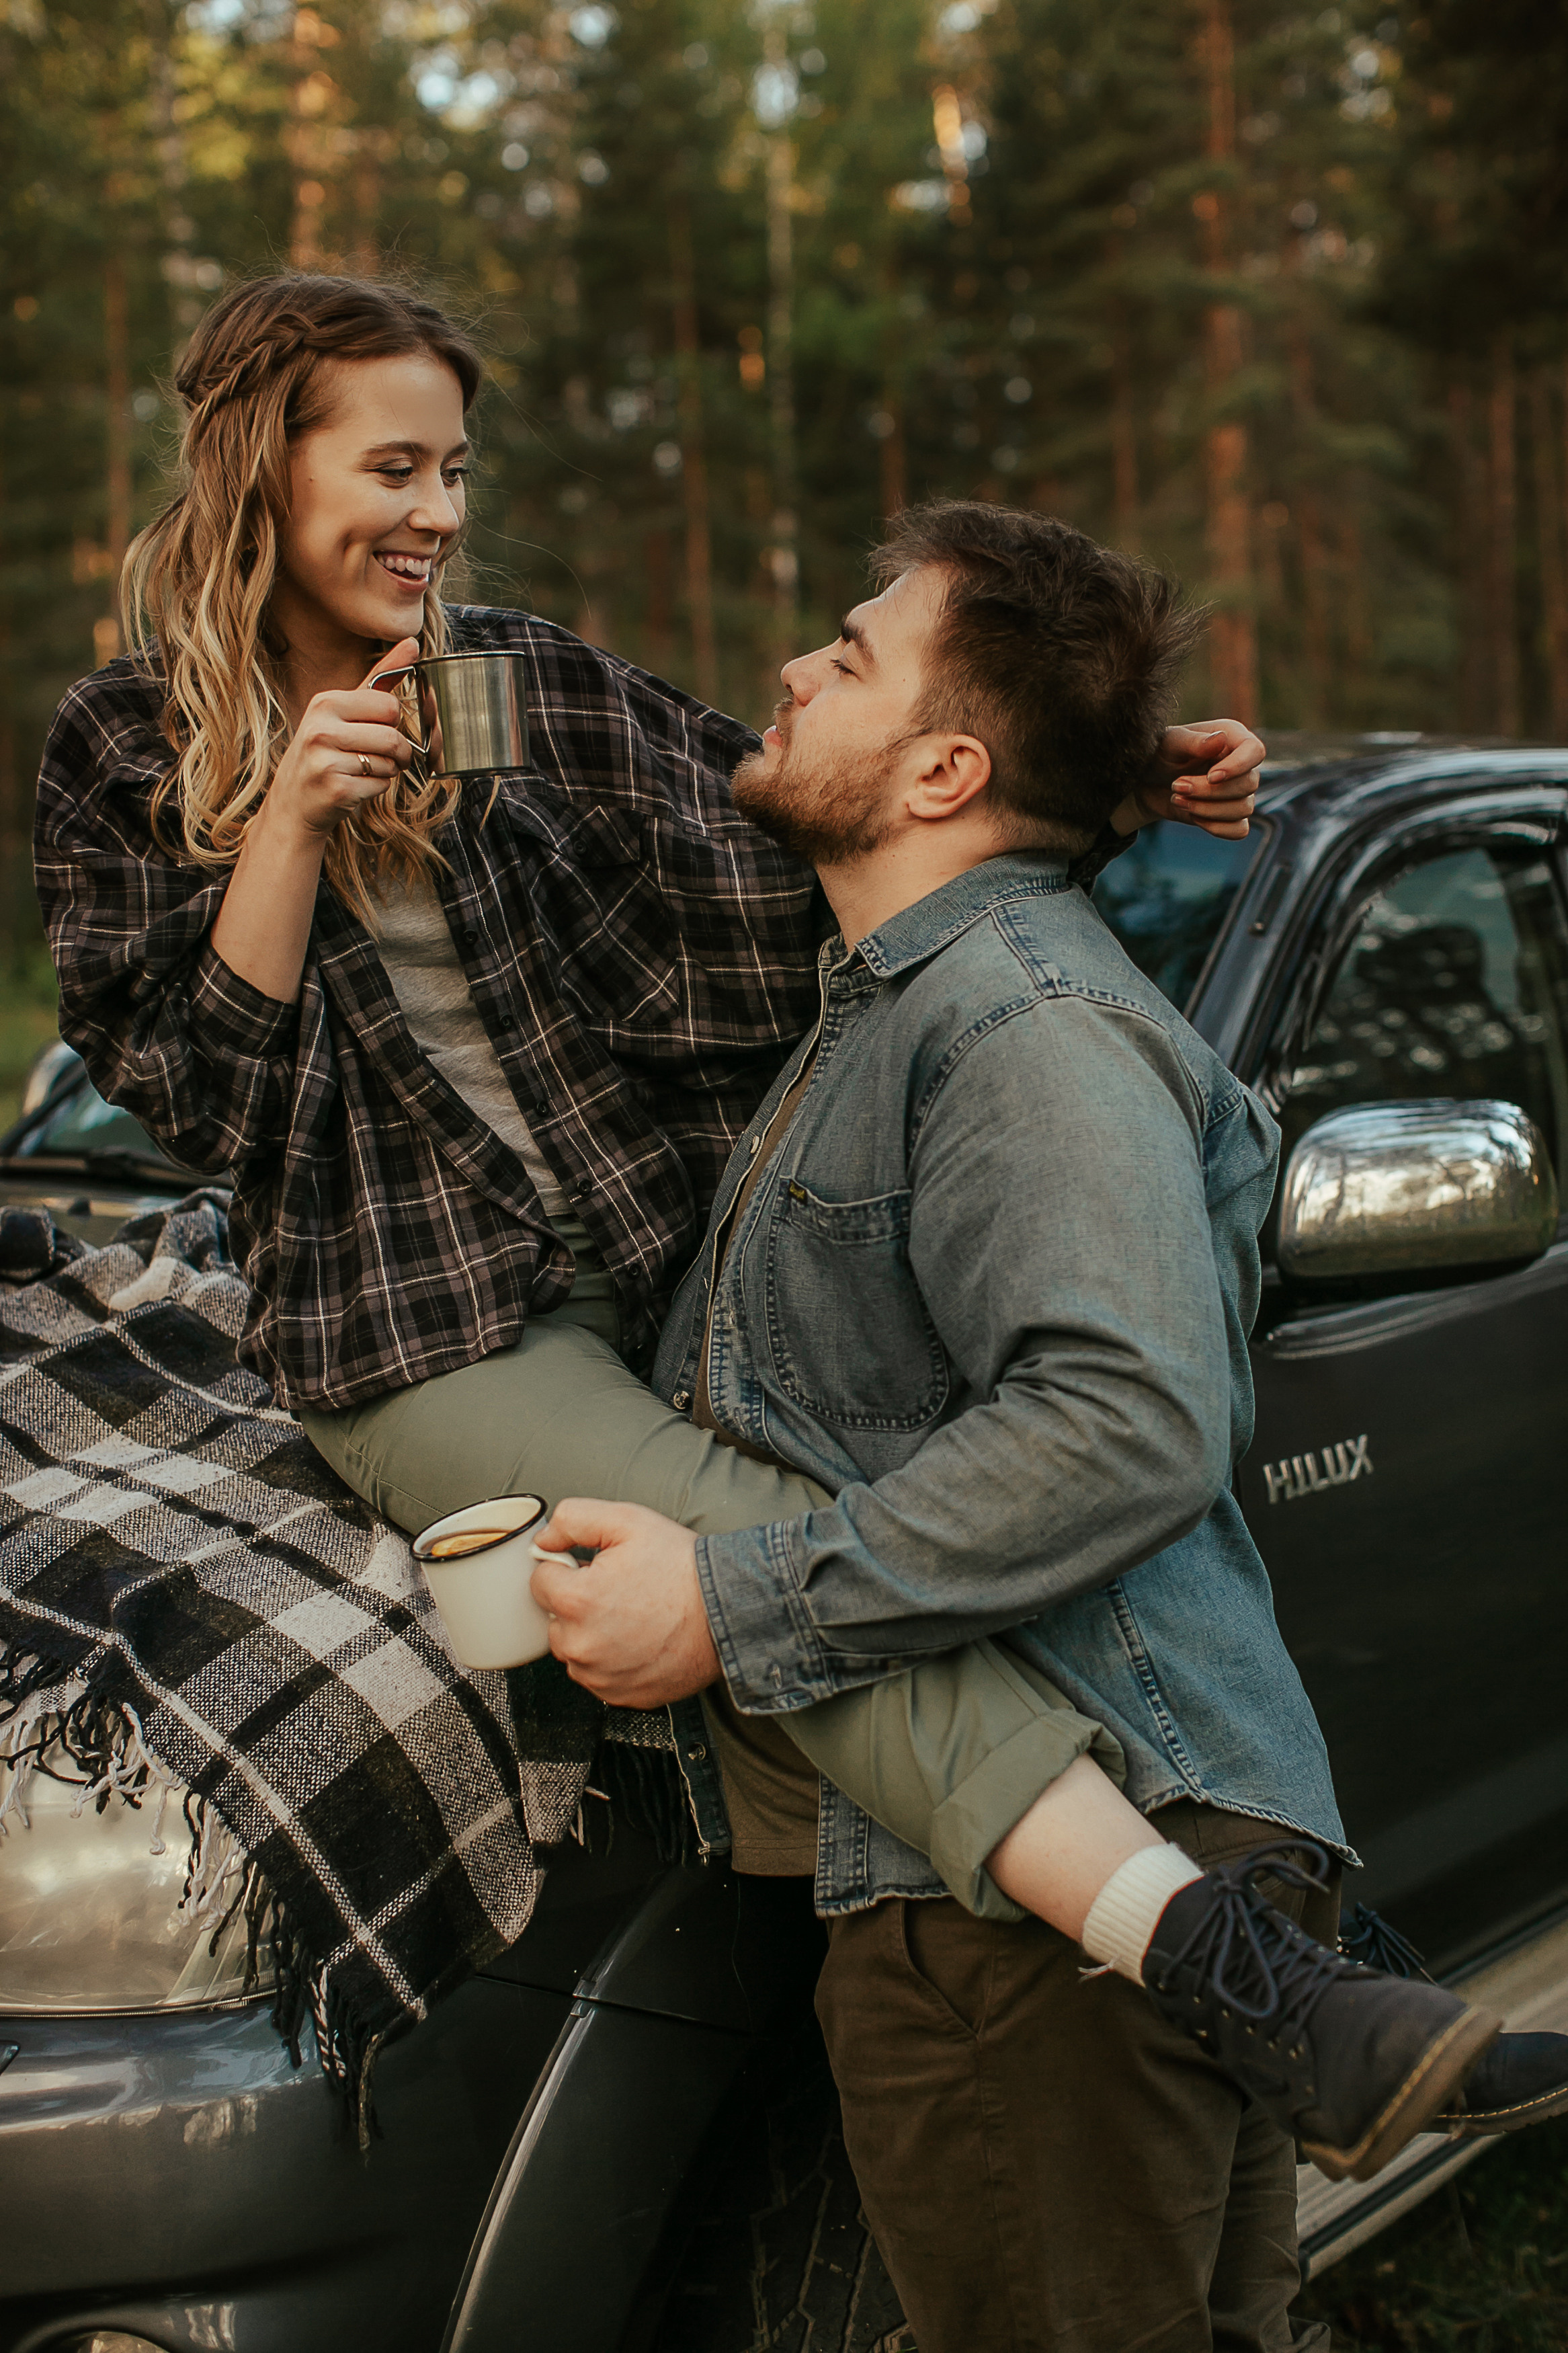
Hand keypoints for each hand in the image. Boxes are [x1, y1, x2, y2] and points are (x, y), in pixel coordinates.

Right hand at [266, 638, 420, 840]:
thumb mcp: (344, 710)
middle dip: (397, 750)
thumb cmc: (324, 752)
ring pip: (389, 763)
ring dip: (386, 771)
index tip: (381, 730)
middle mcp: (322, 729)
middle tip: (383, 756)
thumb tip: (412, 643)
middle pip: (393, 736)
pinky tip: (355, 786)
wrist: (293, 803)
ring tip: (362, 770)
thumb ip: (380, 677)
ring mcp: (326, 761)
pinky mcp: (336, 789)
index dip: (393, 723)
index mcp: (326, 703)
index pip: (388, 705)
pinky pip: (380, 786)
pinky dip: (376, 789)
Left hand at [529, 1499, 722, 1707]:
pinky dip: (611, 1661)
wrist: (728, 1610)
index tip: (596, 1569)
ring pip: (575, 1650)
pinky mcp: (621, 1695)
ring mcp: (601, 1676)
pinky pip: (598, 1676)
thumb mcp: (627, 1521)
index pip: (541, 1581)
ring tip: (633, 1616)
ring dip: (591, 1634)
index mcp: (576, 1600)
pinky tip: (640, 1641)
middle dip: (578, 1603)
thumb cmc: (683, 1568)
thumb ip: (573, 1520)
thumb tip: (543, 1541)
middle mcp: (582, 1646)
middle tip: (620, 1591)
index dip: (568, 1569)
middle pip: (555, 1619)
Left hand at [1110, 718, 1267, 842]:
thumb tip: (1221, 739)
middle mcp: (1241, 764)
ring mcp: (1239, 792)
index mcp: (1233, 738)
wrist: (1146, 782)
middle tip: (1176, 786)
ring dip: (1208, 809)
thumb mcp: (1170, 744)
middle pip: (1248, 784)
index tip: (1211, 776)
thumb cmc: (1159, 755)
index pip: (1255, 751)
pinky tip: (1193, 816)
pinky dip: (1217, 828)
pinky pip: (1239, 829)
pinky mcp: (1230, 815)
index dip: (1238, 766)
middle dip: (1210, 791)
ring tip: (1177, 799)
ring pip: (1244, 808)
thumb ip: (1194, 742)